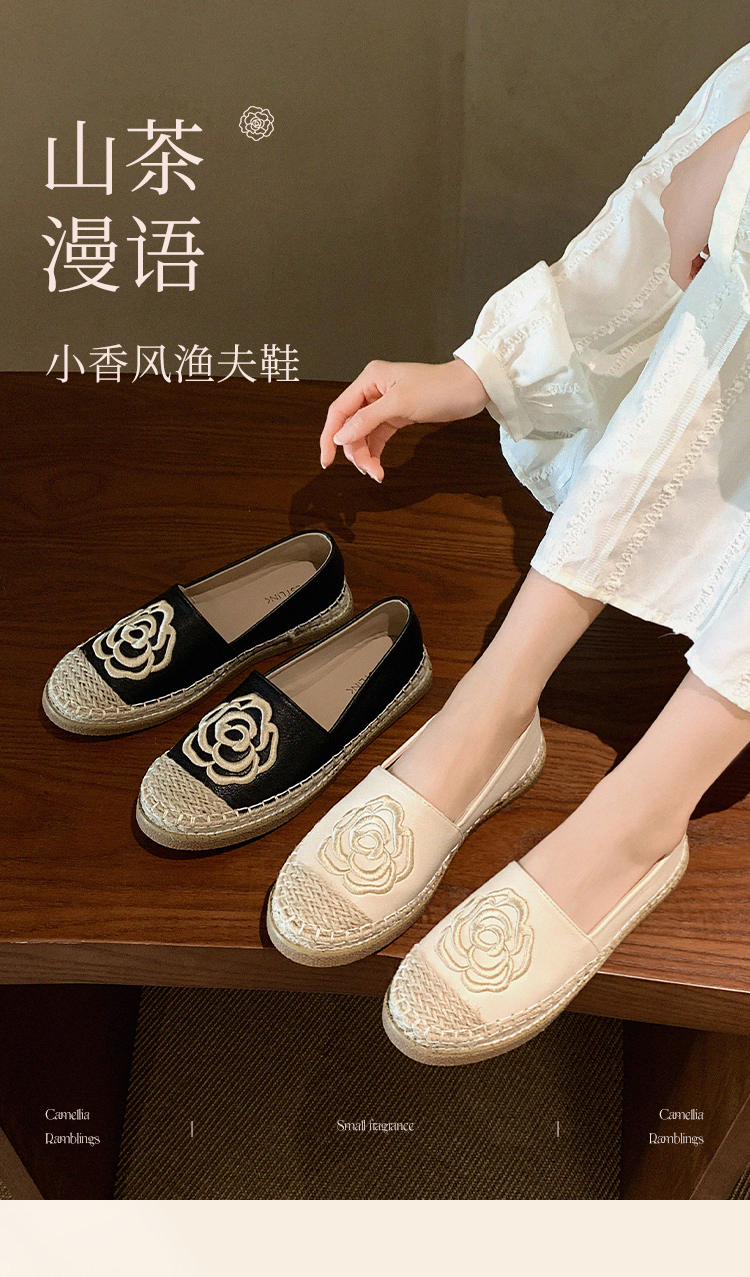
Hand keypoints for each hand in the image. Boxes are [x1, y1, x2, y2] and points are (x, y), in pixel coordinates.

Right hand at [320, 358, 489, 480]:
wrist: (469, 390)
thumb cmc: (440, 387)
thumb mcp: (400, 404)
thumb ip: (367, 420)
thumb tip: (341, 436)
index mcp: (369, 379)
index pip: (339, 410)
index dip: (329, 436)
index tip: (326, 460)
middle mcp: (373, 390)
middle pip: (350, 426)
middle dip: (355, 451)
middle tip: (367, 470)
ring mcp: (384, 404)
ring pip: (363, 435)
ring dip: (366, 455)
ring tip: (376, 472)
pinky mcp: (396, 416)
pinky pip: (377, 437)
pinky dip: (375, 453)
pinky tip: (378, 466)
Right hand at [660, 111, 749, 288]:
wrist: (738, 151)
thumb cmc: (732, 189)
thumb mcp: (727, 234)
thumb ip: (717, 250)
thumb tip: (717, 256)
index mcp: (680, 237)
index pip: (678, 272)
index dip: (689, 280)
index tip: (698, 281)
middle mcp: (670, 215)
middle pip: (680, 242)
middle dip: (697, 249)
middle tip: (716, 250)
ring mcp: (674, 191)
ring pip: (681, 216)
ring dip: (696, 222)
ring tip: (719, 217)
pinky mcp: (681, 171)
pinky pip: (685, 194)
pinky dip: (696, 199)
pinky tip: (715, 193)